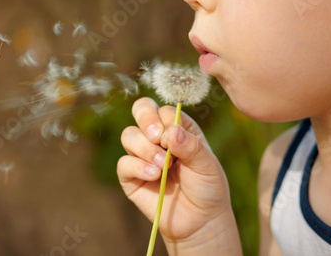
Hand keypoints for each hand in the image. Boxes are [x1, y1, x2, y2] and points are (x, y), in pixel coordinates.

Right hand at [117, 97, 235, 247]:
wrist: (200, 220)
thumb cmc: (207, 187)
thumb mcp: (206, 164)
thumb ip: (190, 146)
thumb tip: (170, 132)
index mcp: (177, 127)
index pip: (163, 110)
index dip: (166, 120)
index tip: (174, 137)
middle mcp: (157, 137)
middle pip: (141, 110)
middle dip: (146, 118)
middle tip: (157, 137)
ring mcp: (142, 155)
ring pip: (129, 135)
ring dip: (145, 148)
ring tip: (163, 166)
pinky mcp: (131, 176)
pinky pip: (124, 163)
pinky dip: (138, 167)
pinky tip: (154, 176)